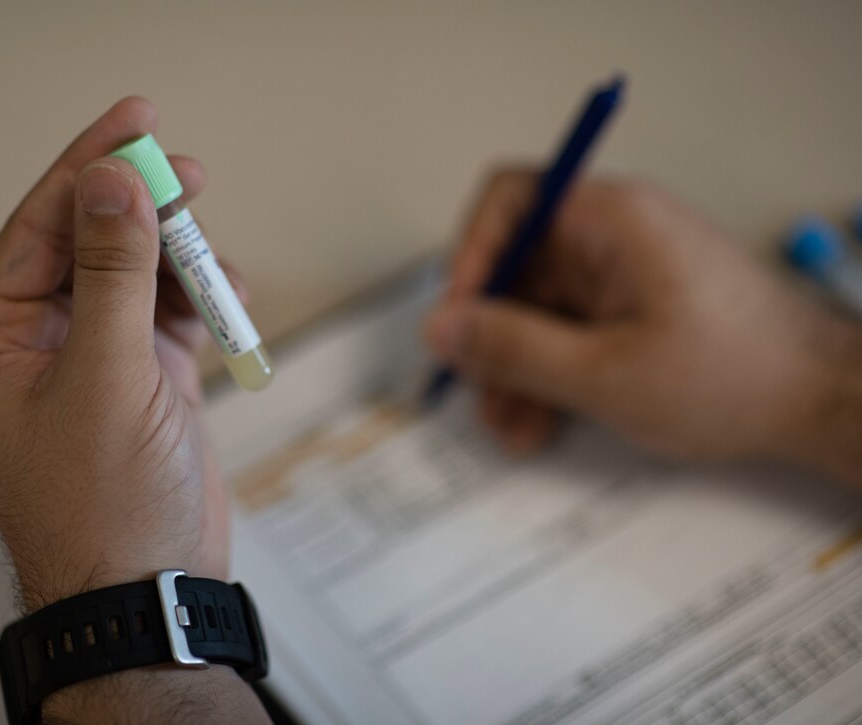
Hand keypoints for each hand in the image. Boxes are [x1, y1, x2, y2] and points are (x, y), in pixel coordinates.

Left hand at [0, 97, 234, 612]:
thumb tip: (111, 181)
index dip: (86, 168)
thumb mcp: (107, 376)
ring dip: (177, 256)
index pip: (38, 228)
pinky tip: (226, 296)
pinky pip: (169, 316)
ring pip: (135, 276)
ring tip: (215, 252)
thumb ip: (111, 272)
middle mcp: (38, 345)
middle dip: (139, 207)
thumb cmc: (106, 504)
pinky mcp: (143, 382)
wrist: (149, 591)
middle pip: (89, 243)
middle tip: (189, 172)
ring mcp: (94, 363)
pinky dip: (199, 300)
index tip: (136, 122)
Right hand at [426, 170, 861, 482]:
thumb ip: (513, 348)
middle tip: (479, 393)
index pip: (510, 199)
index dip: (471, 255)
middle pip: (515, 266)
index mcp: (609, 221)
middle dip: (489, 336)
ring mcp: (619, 275)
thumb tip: (440, 327)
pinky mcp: (628, 310)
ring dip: (513, 368)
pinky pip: (565, 334)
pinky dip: (546, 376)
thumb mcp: (604, 374)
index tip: (457, 321)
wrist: (818, 404)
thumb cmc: (733, 375)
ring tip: (511, 426)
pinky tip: (539, 424)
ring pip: (535, 310)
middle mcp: (610, 237)